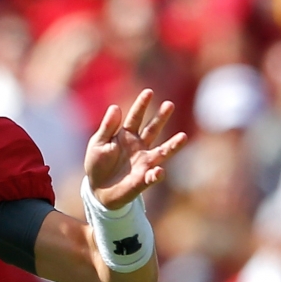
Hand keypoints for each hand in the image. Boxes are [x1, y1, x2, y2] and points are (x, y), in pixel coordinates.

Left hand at [84, 89, 186, 209]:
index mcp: (126, 135)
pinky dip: (156, 174)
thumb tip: (115, 107)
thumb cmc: (97, 164)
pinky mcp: (144, 179)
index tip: (149, 92)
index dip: (142, 105)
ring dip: (172, 145)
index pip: (135, 118)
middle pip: (152, 130)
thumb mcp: (97, 144)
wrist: (98, 189)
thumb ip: (107, 127)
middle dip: (161, 118)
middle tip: (169, 104)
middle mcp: (139, 146)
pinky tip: (158, 171)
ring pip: (162, 152)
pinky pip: (153, 176)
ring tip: (183, 137)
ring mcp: (143, 162)